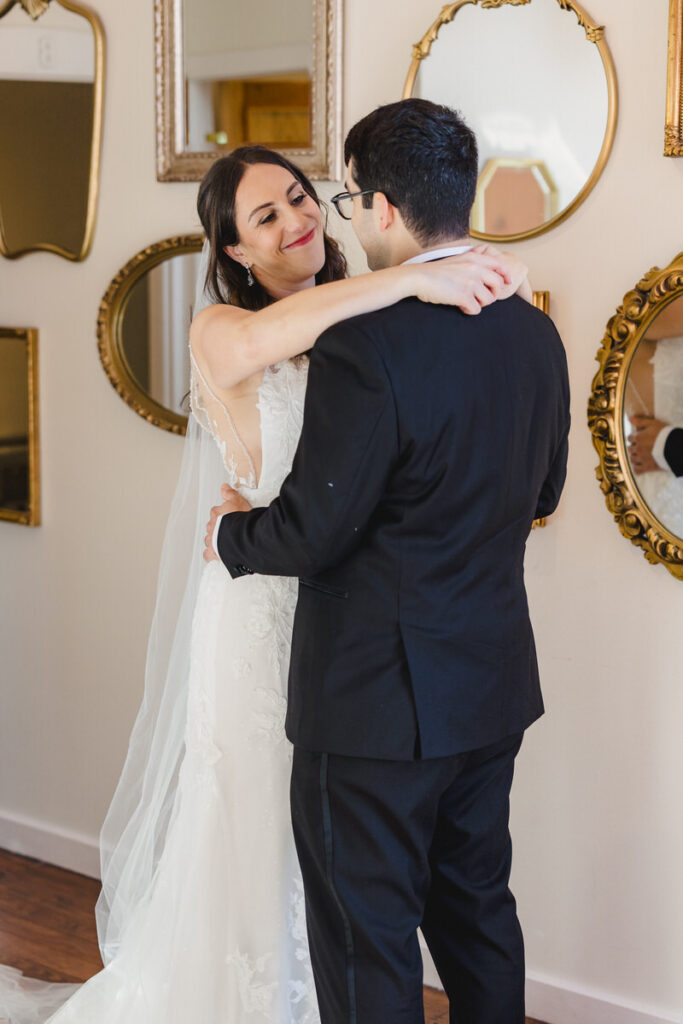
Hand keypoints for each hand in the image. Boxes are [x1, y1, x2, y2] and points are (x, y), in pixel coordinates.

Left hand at [203, 484, 251, 562]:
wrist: (240, 536)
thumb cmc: (241, 519)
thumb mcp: (239, 501)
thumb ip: (231, 494)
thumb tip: (224, 487)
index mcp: (217, 514)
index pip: (216, 512)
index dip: (224, 515)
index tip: (231, 516)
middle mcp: (212, 527)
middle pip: (212, 526)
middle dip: (218, 527)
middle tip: (229, 529)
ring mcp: (212, 540)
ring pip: (209, 539)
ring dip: (214, 539)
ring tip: (225, 541)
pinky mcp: (213, 553)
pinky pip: (208, 554)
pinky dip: (211, 554)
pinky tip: (217, 554)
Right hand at [413, 247, 527, 314]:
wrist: (418, 278)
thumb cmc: (435, 271)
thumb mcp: (456, 258)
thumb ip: (472, 258)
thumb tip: (483, 256)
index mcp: (474, 258)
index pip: (499, 265)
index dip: (506, 275)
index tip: (508, 282)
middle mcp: (475, 268)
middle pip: (498, 286)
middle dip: (492, 295)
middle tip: (481, 298)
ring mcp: (470, 282)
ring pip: (488, 300)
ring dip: (479, 304)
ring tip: (466, 301)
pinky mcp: (464, 295)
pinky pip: (476, 310)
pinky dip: (468, 310)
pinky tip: (459, 306)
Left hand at [628, 415, 668, 472]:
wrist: (674, 446)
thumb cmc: (665, 433)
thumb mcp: (653, 423)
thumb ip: (640, 421)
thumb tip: (629, 418)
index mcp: (638, 438)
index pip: (630, 438)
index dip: (634, 438)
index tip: (638, 438)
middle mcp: (638, 448)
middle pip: (630, 449)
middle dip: (634, 447)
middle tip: (641, 447)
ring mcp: (642, 458)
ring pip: (632, 459)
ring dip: (635, 457)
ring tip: (640, 456)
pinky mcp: (647, 467)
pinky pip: (637, 470)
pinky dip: (637, 468)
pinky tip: (640, 466)